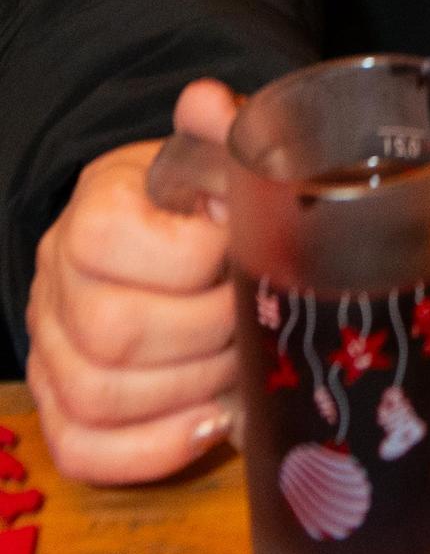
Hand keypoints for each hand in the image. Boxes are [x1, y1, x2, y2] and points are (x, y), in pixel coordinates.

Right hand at [26, 79, 241, 483]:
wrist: (154, 240)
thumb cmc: (195, 204)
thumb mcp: (209, 159)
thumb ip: (218, 133)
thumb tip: (210, 103)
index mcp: (90, 212)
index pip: (112, 239)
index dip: (196, 255)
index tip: (247, 251)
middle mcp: (53, 284)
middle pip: (112, 332)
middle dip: (206, 334)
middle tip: (257, 323)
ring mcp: (49, 354)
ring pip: (99, 397)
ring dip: (189, 392)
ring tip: (240, 371)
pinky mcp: (60, 410)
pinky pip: (84, 450)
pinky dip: (153, 449)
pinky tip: (209, 425)